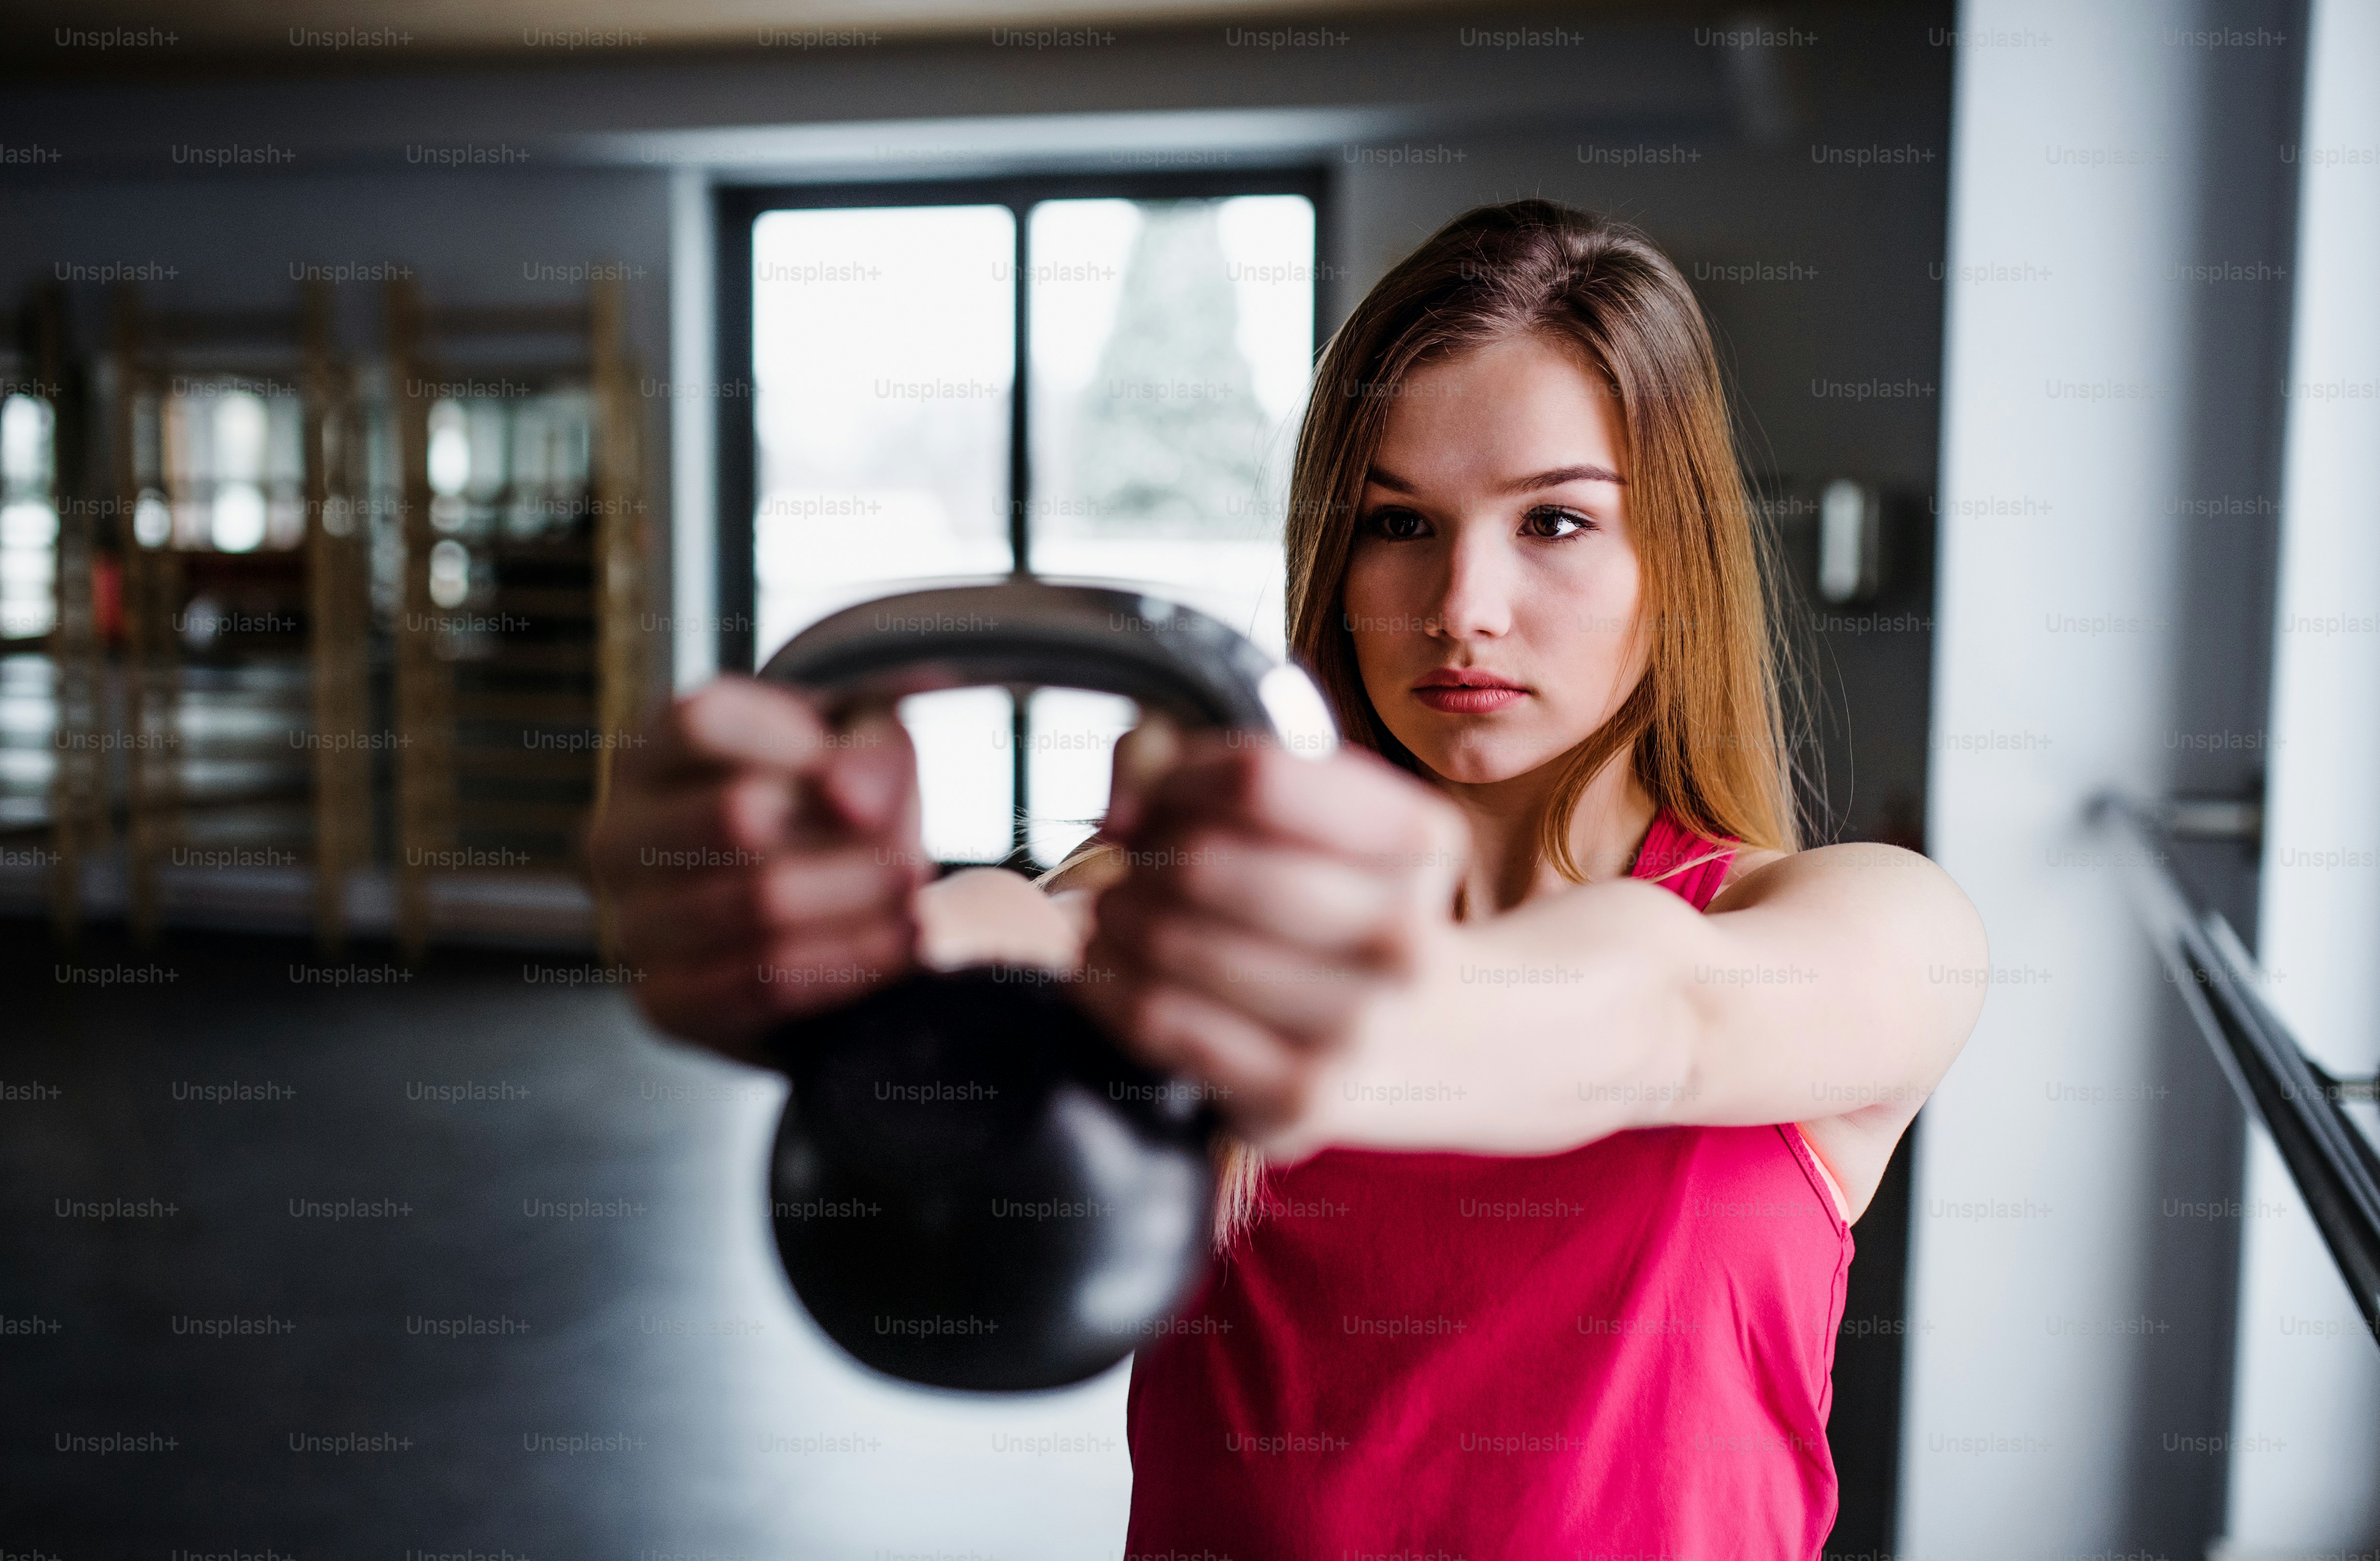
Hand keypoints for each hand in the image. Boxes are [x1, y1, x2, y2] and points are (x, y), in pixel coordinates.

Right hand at [586, 677, 930, 1063]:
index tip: (867, 769)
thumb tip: (852, 798)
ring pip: (755, 905)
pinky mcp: (662, 1000)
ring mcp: (630, 923)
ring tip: (918, 902)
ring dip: (858, 903)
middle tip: (913, 856)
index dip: (795, 742)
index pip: (700, 723)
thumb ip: (867, 752)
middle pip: (732, 816)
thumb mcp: (864, 747)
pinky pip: (761, 984)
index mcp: (649, 752)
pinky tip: (900, 948)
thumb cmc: (831, 799)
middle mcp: (618, 835)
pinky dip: (846, 964)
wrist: (814, 899)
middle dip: (846, 838)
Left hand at [1075, 719, 1469, 1159]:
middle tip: (1122, 864)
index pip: (1256, 778)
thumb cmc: (1346, 908)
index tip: (1137, 798)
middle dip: (1135, 856)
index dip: (1171, 778)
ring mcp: (1355, 1025)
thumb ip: (1214, 773)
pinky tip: (1103, 968)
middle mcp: (1402, 936)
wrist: (1436, 1043)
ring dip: (1114, 916)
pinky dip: (1107, 984)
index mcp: (1418, 841)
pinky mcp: (1301, 1097)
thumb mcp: (1321, 821)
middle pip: (1203, 861)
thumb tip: (1129, 786)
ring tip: (1113, 913)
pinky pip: (1161, 1020)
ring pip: (1171, 939)